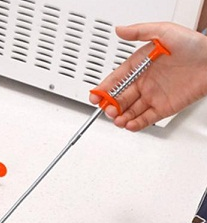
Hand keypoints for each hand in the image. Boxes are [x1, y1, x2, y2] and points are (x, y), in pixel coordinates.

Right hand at [90, 22, 206, 130]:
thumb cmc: (194, 45)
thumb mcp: (164, 31)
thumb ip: (140, 32)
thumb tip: (119, 30)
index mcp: (140, 66)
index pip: (116, 80)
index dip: (104, 88)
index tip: (95, 96)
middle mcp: (145, 82)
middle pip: (120, 99)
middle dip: (111, 107)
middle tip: (108, 110)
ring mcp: (153, 96)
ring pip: (130, 112)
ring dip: (121, 118)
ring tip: (118, 120)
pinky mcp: (163, 109)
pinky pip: (145, 120)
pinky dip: (135, 125)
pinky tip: (129, 125)